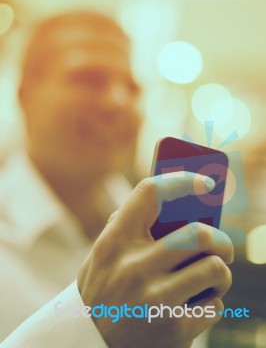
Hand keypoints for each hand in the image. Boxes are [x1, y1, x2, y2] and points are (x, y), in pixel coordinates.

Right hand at [78, 173, 232, 347]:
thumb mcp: (104, 254)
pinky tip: (195, 307)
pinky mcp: (173, 328)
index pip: (150, 193)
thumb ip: (128, 226)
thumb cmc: (103, 288)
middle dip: (220, 240)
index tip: (204, 183)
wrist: (90, 343)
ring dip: (221, 273)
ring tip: (212, 279)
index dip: (181, 180)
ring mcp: (154, 299)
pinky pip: (214, 305)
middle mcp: (133, 267)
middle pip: (198, 233)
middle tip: (221, 247)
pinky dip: (211, 303)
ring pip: (214, 268)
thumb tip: (174, 200)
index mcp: (114, 242)